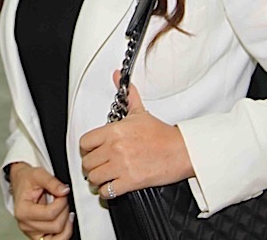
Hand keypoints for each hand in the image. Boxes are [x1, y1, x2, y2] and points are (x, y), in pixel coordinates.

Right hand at [8, 162, 74, 238]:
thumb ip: (52, 182)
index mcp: (23, 211)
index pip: (50, 214)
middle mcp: (26, 225)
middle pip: (56, 226)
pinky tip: (66, 221)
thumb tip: (65, 191)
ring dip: (66, 223)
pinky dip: (65, 233)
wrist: (21, 183)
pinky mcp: (39, 236)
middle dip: (64, 211)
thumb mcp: (38, 174)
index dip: (61, 203)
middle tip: (63, 199)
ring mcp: (32, 232)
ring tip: (65, 211)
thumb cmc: (27, 180)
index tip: (63, 193)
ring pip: (58, 237)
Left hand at [79, 79, 193, 199]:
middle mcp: (115, 148)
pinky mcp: (130, 181)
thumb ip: (127, 95)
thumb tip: (116, 75)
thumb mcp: (140, 112)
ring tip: (101, 178)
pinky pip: (108, 191)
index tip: (90, 151)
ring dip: (96, 180)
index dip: (85, 149)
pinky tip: (111, 187)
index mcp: (114, 131)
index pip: (85, 142)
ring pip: (94, 177)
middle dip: (90, 166)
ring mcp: (121, 165)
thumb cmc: (162, 134)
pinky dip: (107, 192)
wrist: (181, 151)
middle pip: (87, 162)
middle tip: (96, 166)